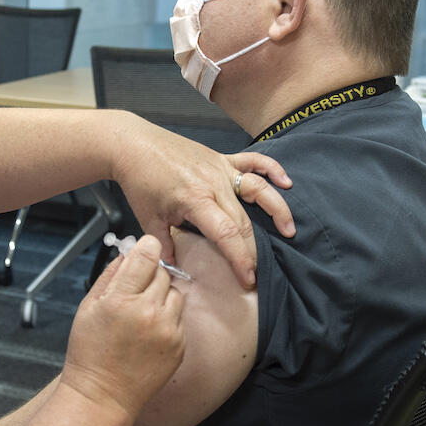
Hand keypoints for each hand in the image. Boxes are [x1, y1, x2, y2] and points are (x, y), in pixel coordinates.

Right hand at [60, 235, 185, 420]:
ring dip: (162, 296)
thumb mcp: (88, 307)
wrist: (103, 395)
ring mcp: (168, 330)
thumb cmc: (90, 353)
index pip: (147, 256)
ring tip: (142, 313)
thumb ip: (110, 275)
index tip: (145, 249)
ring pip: (175, 293)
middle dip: (150, 275)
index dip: (146, 248)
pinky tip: (148, 332)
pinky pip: (179, 318)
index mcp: (122, 300)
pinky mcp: (179, 345)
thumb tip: (127, 253)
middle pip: (163, 272)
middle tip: (135, 289)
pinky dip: (167, 318)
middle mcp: (149, 313)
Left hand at [111, 116, 293, 289]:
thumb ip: (164, 245)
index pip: (227, 235)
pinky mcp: (222, 157)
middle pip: (244, 220)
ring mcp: (220, 168)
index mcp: (196, 200)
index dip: (240, 260)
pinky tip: (286, 182)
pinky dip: (271, 168)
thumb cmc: (141, 182)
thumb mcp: (148, 219)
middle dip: (254, 249)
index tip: (248, 279)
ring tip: (290, 230)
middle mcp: (214, 183)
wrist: (135, 146)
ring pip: (257, 189)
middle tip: (261, 272)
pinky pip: (253, 161)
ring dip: (277, 209)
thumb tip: (175, 267)